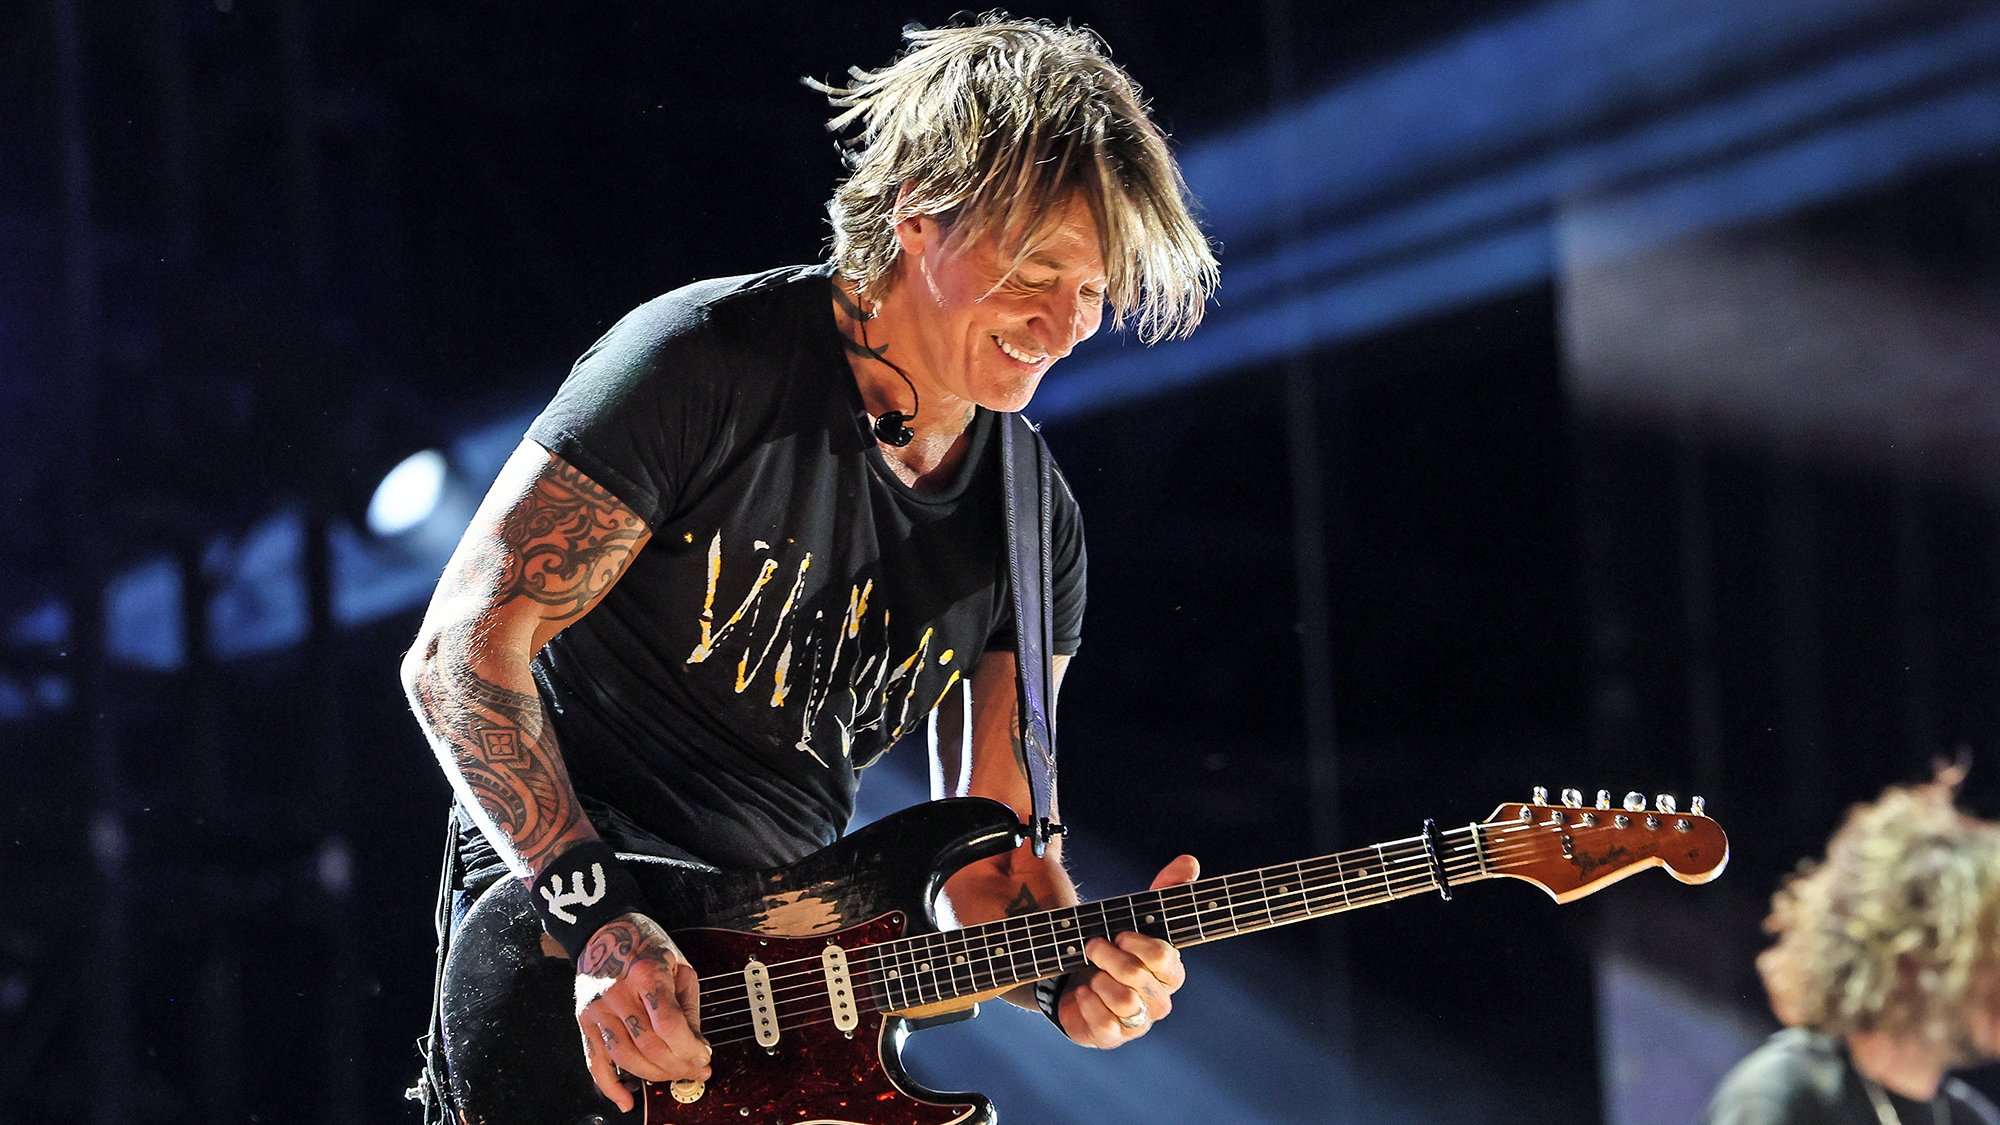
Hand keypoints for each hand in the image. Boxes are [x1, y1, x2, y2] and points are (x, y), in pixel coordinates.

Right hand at [574, 912, 710, 1112]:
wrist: (603, 930)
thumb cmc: (644, 944)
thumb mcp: (678, 965)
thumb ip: (688, 1006)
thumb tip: (697, 1045)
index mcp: (645, 973)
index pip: (668, 1023)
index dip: (689, 1047)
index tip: (704, 1056)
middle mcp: (618, 992)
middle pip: (649, 1045)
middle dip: (678, 1066)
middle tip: (697, 1070)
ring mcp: (598, 1008)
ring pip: (626, 1057)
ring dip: (654, 1076)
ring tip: (674, 1077)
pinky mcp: (584, 1020)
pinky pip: (595, 1062)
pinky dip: (610, 1086)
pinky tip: (627, 1100)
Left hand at [1057, 854, 1198, 1047]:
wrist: (1079, 979)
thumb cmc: (1116, 948)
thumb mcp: (1137, 915)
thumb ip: (1166, 889)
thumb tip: (1189, 861)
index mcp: (1170, 971)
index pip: (1164, 957)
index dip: (1136, 942)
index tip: (1120, 933)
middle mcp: (1159, 1000)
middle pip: (1137, 976)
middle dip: (1108, 956)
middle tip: (1093, 946)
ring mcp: (1137, 1023)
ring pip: (1124, 1002)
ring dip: (1099, 979)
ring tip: (1090, 972)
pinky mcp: (1112, 1038)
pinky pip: (1104, 1025)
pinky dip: (1087, 1003)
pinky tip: (1082, 993)